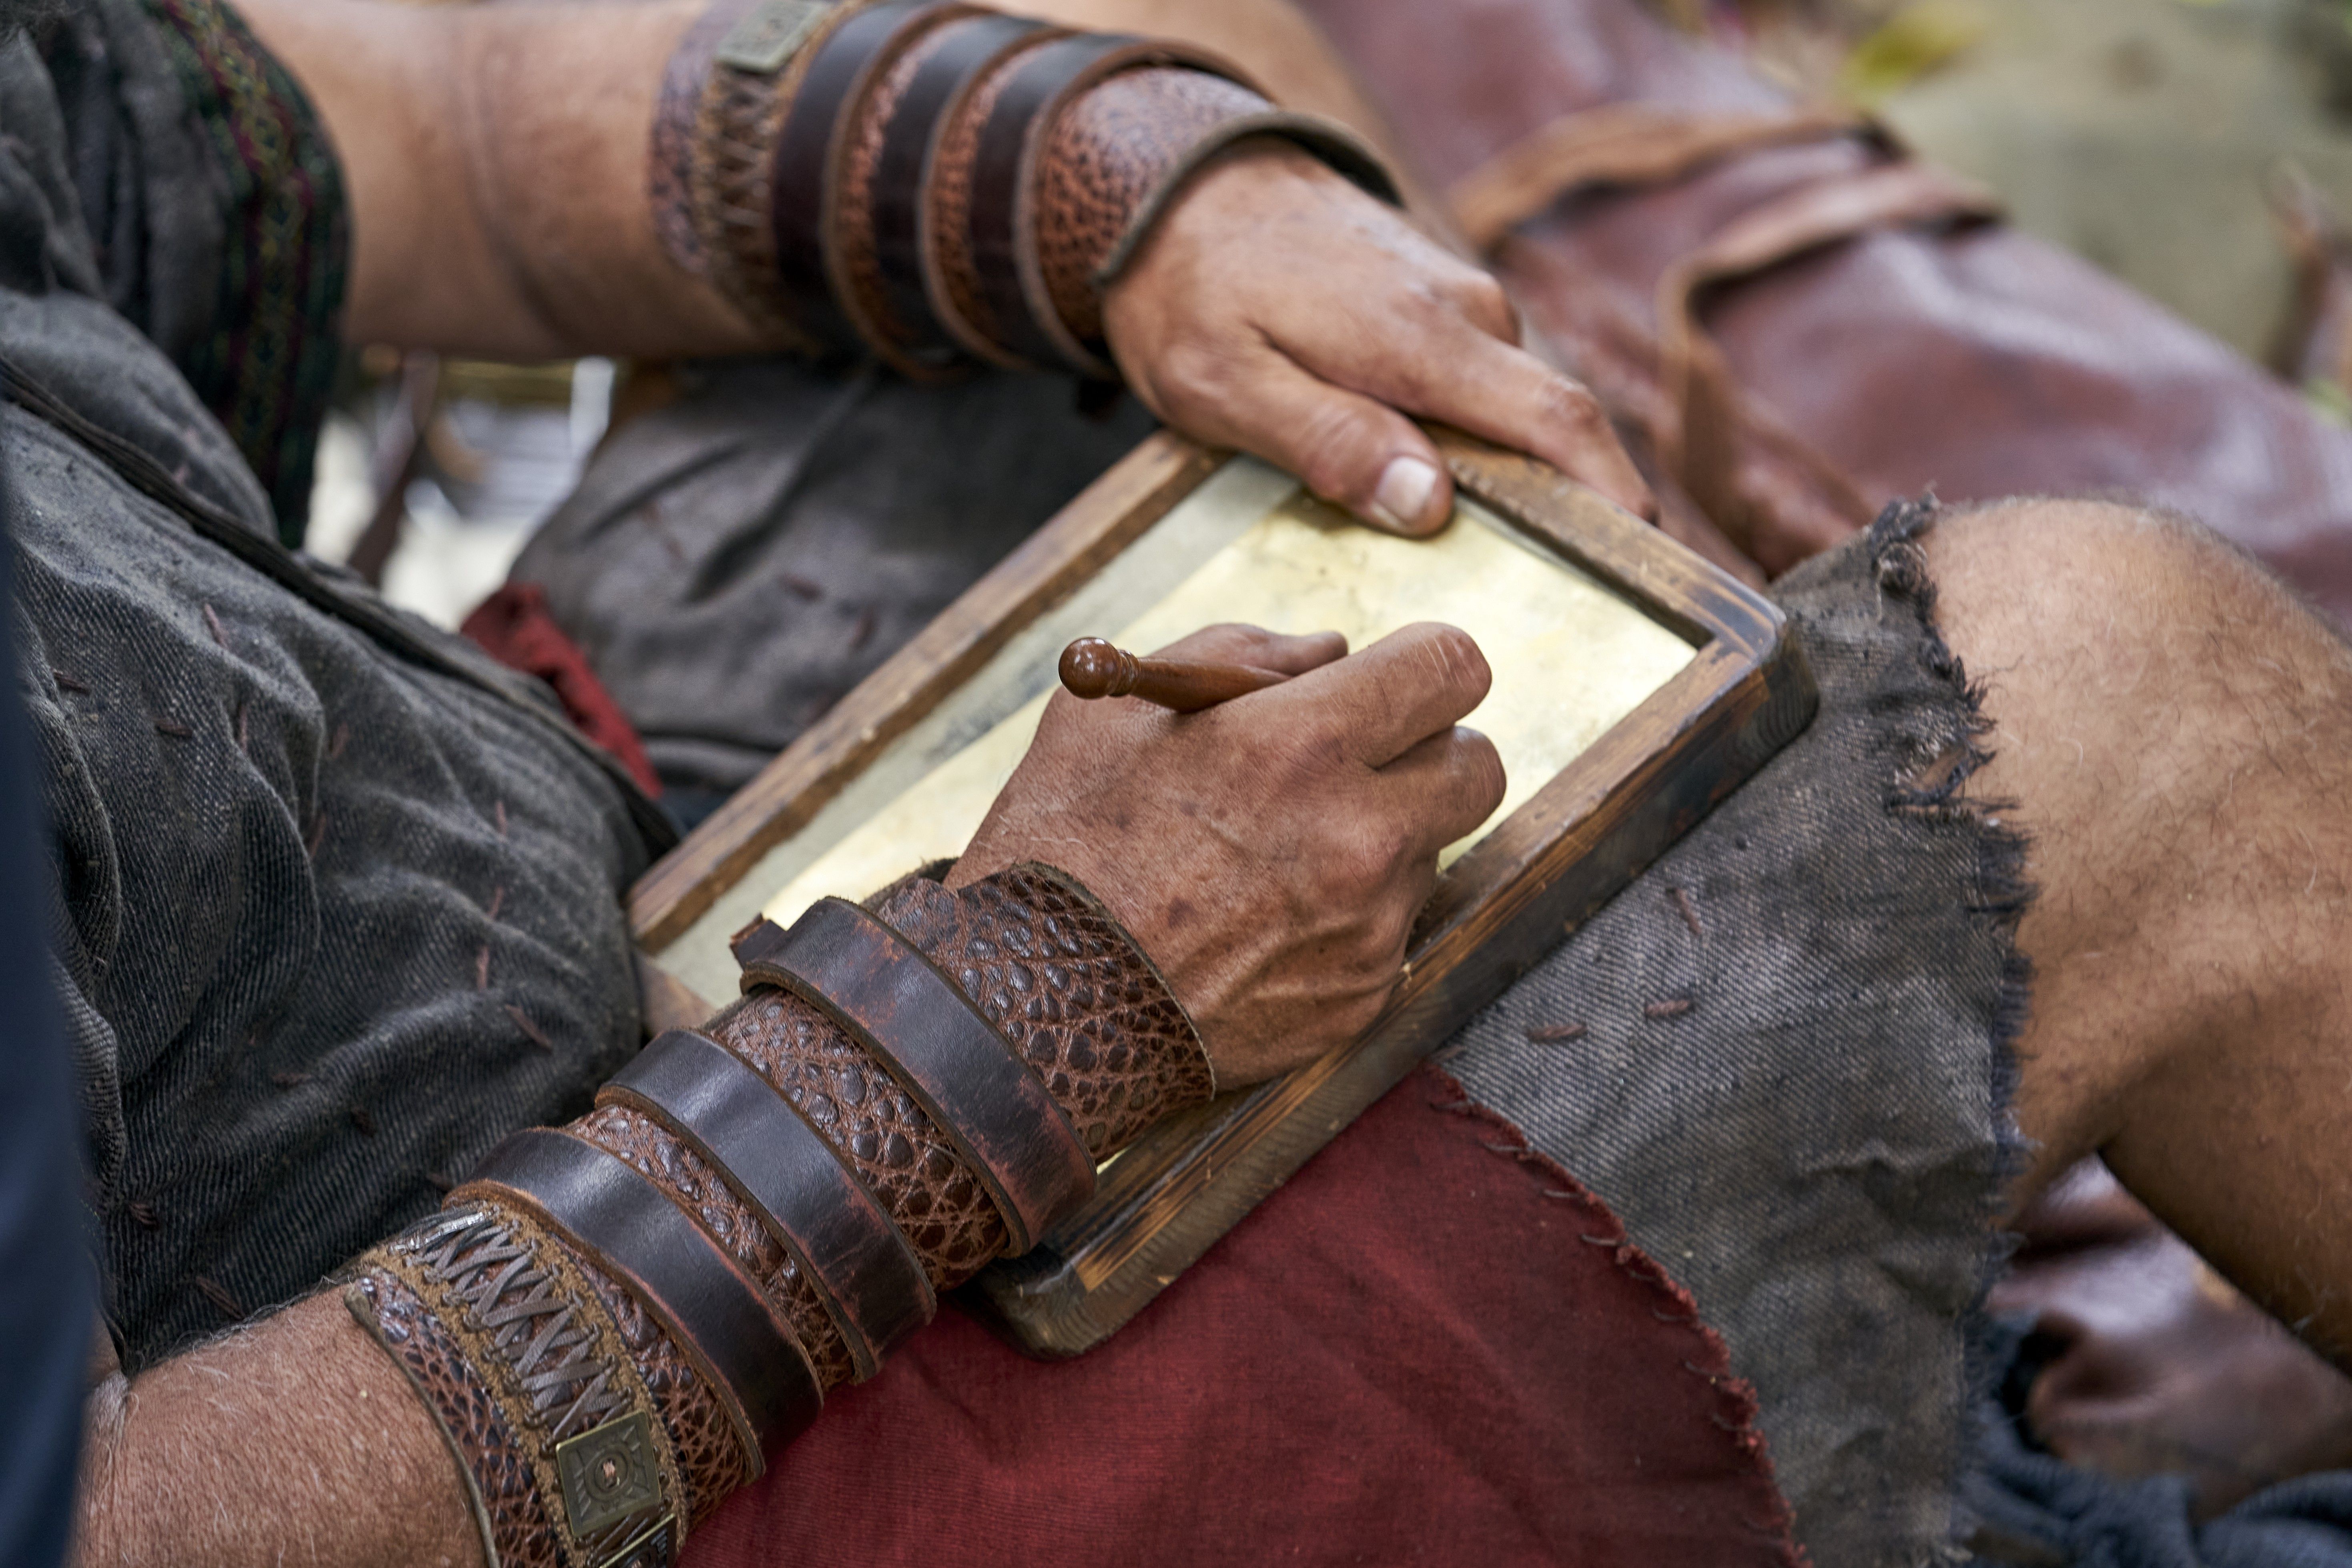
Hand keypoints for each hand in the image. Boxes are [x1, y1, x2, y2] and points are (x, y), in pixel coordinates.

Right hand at [949, 622, 1505, 1085]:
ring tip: (1280, 853)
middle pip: (1479, 765)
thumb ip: (1240, 654)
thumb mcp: (1120, 710)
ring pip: (1433, 853)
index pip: (1452, 668)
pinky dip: (1350, 917)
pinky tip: (1266, 920)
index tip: (1398, 679)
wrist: (1032, 1007)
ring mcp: (1369, 925)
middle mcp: (1359, 835)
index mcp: (1304, 743)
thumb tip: (1329, 652)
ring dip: (1383, 839)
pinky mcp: (1362, 995)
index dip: (1428, 663)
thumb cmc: (1064, 845)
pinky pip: (1393, 932)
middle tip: (1362, 761)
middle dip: (1430, 750)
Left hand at [1102, 143, 1652, 535]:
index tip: (1642, 571)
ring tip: (1472, 562)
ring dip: (1505, 486)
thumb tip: (1428, 504)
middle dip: (1569, 516)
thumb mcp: (1225, 383)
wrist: (1184, 185)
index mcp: (1423, 338)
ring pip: (1512, 418)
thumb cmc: (1193, 291)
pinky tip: (1428, 491)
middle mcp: (1469, 317)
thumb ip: (1326, 440)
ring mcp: (1463, 309)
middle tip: (1552, 607)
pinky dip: (1472, 448)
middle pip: (1553, 432)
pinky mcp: (1445, 313)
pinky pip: (1482, 395)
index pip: (1558, 423)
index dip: (1614, 500)